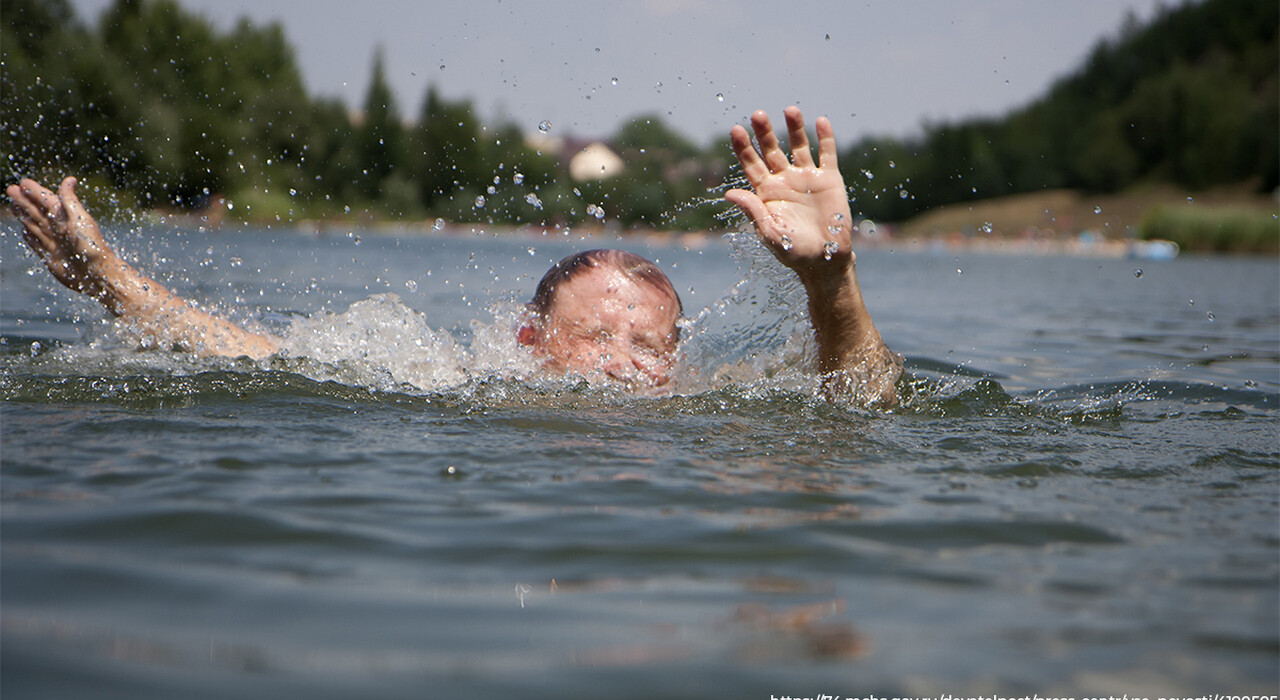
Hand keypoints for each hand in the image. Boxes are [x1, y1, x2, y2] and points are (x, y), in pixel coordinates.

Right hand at [7, 176, 134, 309]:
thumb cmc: (90, 246)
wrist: (96, 274)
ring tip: (13, 205)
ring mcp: (54, 242)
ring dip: (24, 215)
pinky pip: (36, 243)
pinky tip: (24, 229)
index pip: (47, 200)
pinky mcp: (50, 257)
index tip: (23, 182)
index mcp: (65, 218)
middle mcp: (59, 229)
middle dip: (24, 200)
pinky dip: (29, 235)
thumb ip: (70, 201)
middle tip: (11, 189)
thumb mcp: (80, 219)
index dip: (35, 191)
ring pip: (34, 224)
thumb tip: (70, 179)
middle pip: (37, 211)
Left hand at [724, 106, 853, 280]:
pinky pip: (827, 154)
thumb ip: (753, 212)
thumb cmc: (794, 251)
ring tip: (790, 110)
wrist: (826, 260)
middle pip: (771, 150)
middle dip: (765, 133)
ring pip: (799, 146)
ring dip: (794, 128)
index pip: (751, 164)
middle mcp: (784, 180)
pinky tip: (820, 121)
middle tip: (758, 115)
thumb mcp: (770, 233)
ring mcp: (807, 178)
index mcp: (766, 193)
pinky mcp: (829, 179)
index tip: (736, 129)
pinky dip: (825, 138)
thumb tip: (729, 193)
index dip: (743, 148)